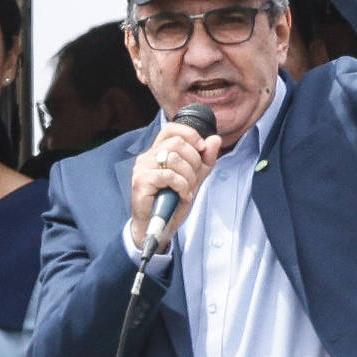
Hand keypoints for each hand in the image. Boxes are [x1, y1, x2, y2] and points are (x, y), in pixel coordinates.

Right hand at [127, 119, 221, 251]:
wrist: (159, 228)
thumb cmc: (173, 203)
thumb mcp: (195, 178)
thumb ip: (205, 160)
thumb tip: (215, 139)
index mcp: (158, 152)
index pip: (171, 128)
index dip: (189, 134)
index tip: (201, 148)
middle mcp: (147, 156)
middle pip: (177, 142)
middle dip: (193, 160)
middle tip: (194, 178)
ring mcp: (142, 168)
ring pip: (174, 158)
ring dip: (188, 176)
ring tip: (187, 189)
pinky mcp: (141, 181)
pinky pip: (168, 175)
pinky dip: (181, 186)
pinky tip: (182, 195)